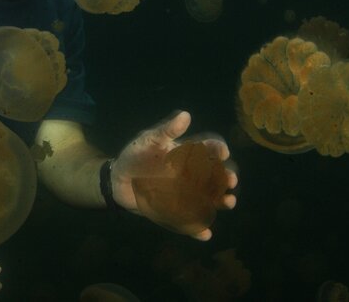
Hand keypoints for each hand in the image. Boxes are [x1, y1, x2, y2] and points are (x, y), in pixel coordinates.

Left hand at [110, 110, 237, 240]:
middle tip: (230, 180)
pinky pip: (189, 221)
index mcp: (186, 155)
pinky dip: (198, 229)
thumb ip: (166, 131)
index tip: (222, 152)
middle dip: (226, 178)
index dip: (218, 149)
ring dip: (221, 202)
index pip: (208, 150)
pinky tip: (205, 233)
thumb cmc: (135, 155)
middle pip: (215, 176)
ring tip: (228, 202)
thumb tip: (186, 115)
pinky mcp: (175, 210)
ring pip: (209, 199)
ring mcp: (185, 193)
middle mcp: (191, 175)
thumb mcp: (148, 140)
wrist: (118, 179)